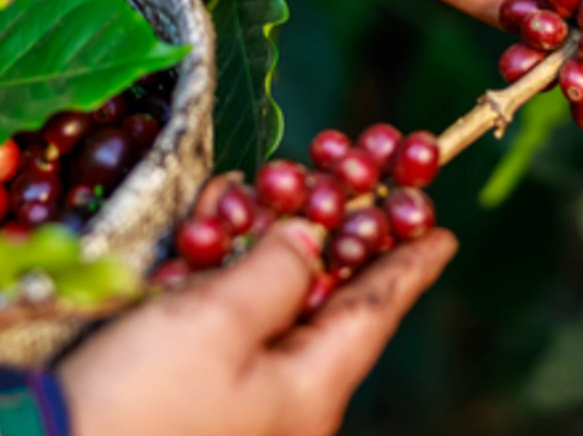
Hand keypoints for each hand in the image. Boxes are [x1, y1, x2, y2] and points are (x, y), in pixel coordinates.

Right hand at [59, 221, 457, 435]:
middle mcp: (283, 401)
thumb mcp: (216, 322)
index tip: (442, 230)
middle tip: (347, 181)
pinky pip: (221, 326)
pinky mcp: (186, 395)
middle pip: (324, 303)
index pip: (376, 312)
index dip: (407, 264)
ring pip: (267, 307)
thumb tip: (312, 241)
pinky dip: (216, 276)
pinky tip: (205, 230)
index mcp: (309, 389)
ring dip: (261, 246)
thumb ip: (275, 271)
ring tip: (260, 192)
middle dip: (329, 235)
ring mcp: (235, 402)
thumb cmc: (140, 399)